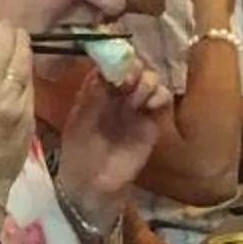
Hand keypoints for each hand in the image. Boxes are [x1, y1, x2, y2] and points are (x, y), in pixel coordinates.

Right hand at [0, 19, 33, 200]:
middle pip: (2, 39)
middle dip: (3, 30)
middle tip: (3, 31)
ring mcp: (11, 99)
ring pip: (21, 54)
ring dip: (19, 42)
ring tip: (16, 39)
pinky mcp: (28, 110)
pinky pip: (29, 77)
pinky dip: (25, 66)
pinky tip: (21, 65)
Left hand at [58, 60, 173, 207]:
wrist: (94, 186)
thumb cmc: (79, 152)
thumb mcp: (80, 121)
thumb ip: (94, 96)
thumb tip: (108, 70)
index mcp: (96, 88)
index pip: (110, 61)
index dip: (115, 58)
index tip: (116, 66)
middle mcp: (118, 92)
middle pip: (134, 65)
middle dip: (133, 68)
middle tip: (127, 82)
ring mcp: (136, 106)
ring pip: (150, 78)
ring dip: (146, 82)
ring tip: (135, 101)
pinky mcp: (152, 121)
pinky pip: (162, 99)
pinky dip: (160, 96)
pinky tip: (149, 107)